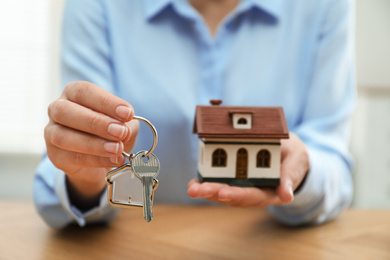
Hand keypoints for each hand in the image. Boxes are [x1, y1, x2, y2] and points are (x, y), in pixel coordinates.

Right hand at [44, 81, 138, 208]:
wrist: (101, 160)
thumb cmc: (111, 132)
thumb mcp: (124, 123)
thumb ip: (126, 124)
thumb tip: (124, 130)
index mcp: (73, 93)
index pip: (84, 91)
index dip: (106, 102)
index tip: (127, 113)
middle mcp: (57, 109)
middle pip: (65, 111)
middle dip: (96, 122)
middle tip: (120, 132)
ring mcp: (51, 133)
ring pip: (63, 136)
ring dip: (94, 144)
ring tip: (117, 149)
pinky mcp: (55, 156)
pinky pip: (71, 157)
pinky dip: (96, 160)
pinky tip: (114, 160)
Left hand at [187, 133, 309, 207]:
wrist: (289, 152)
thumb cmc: (294, 156)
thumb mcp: (297, 159)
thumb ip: (291, 175)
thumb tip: (286, 196)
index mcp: (273, 191)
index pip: (255, 196)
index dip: (240, 195)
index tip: (225, 194)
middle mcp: (256, 192)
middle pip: (235, 197)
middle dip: (215, 194)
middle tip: (199, 190)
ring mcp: (244, 186)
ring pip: (224, 192)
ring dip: (207, 191)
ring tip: (192, 188)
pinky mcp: (236, 179)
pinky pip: (221, 182)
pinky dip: (207, 183)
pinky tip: (194, 183)